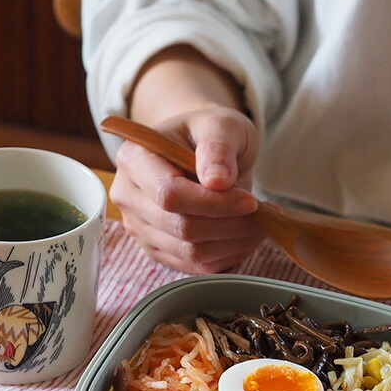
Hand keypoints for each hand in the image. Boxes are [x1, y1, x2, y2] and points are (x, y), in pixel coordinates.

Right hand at [108, 107, 264, 273]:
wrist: (202, 154)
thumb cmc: (209, 134)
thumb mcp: (220, 124)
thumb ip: (217, 146)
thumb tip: (217, 181)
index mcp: (134, 159)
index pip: (169, 194)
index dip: (212, 204)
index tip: (250, 202)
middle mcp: (128, 196)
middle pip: (180, 227)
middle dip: (229, 225)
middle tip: (262, 213)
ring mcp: (139, 227)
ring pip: (190, 252)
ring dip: (233, 243)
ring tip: (259, 224)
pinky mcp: (157, 250)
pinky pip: (195, 266)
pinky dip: (227, 255)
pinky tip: (244, 236)